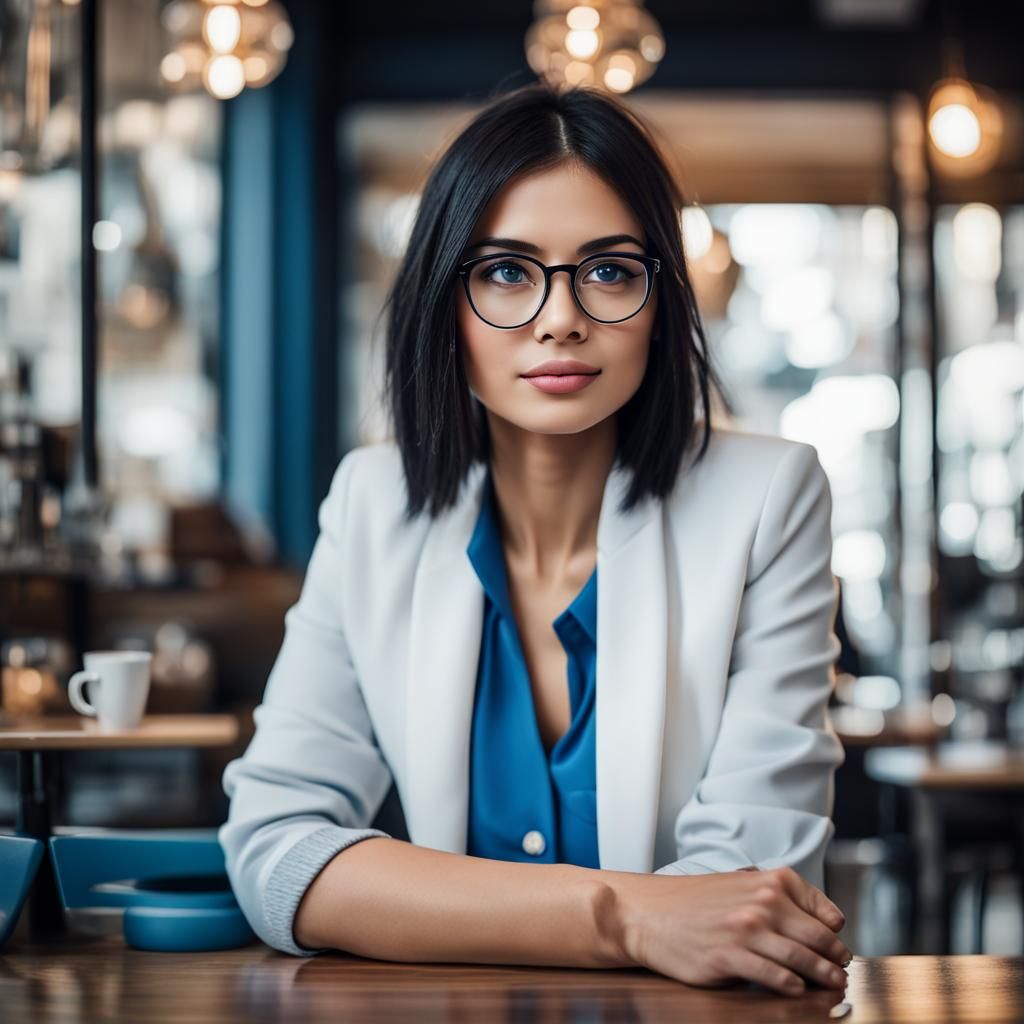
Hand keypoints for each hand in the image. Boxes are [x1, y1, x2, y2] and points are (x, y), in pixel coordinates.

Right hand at [609, 866, 851, 996]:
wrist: (649, 913)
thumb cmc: (693, 902)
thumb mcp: (738, 886)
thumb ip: (773, 899)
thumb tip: (811, 924)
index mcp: (770, 881)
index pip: (823, 910)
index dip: (835, 932)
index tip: (837, 944)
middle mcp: (763, 902)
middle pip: (820, 937)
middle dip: (836, 959)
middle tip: (840, 971)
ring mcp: (747, 930)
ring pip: (803, 959)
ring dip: (823, 976)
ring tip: (832, 985)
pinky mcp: (731, 957)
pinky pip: (775, 976)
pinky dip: (792, 986)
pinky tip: (796, 990)